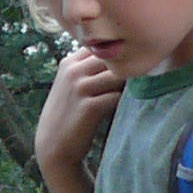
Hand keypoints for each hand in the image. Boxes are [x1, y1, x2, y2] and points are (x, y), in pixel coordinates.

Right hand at [34, 44, 124, 180]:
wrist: (52, 146)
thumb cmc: (67, 115)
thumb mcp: (70, 84)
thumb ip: (88, 68)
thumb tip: (121, 55)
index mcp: (69, 62)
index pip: (102, 45)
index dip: (118, 54)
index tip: (129, 65)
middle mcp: (73, 72)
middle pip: (112, 57)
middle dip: (128, 66)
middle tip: (140, 79)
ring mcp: (80, 88)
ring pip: (118, 75)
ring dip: (128, 84)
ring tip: (132, 94)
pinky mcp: (89, 107)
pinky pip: (117, 96)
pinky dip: (124, 101)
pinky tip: (124, 108)